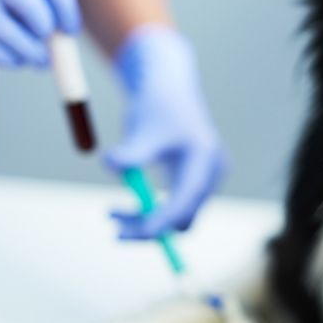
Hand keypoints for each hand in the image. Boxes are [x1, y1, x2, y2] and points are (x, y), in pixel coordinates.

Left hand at [105, 25, 227, 239]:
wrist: (170, 87)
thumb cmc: (156, 105)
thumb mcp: (142, 127)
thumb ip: (131, 150)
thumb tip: (110, 165)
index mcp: (203, 158)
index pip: (184, 201)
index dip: (159, 222)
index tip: (131, 234)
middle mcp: (212, 172)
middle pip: (184, 216)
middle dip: (150, 226)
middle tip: (113, 227)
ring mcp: (208, 178)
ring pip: (179, 215)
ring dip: (147, 219)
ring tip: (111, 212)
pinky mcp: (198, 180)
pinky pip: (177, 206)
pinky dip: (153, 209)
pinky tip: (130, 201)